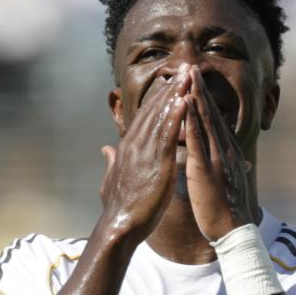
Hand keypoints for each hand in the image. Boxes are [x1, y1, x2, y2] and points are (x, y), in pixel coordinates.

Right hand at [99, 64, 190, 243]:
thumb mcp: (112, 179)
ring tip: (189, 75)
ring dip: (177, 94)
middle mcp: (136, 145)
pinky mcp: (157, 162)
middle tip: (186, 68)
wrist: (120, 226)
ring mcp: (146, 152)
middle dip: (171, 88)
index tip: (171, 82)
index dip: (159, 98)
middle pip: (154, 109)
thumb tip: (106, 149)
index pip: (145, 117)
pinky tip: (186, 100)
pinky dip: (177, 116)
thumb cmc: (120, 207)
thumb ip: (111, 162)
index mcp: (128, 148)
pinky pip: (169, 134)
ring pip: (162, 116)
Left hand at [183, 65, 253, 241]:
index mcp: (226, 154)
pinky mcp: (206, 167)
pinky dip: (190, 119)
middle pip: (211, 114)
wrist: (234, 231)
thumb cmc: (229, 212)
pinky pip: (197, 138)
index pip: (215, 122)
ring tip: (187, 76)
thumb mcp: (230, 184)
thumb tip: (237, 164)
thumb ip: (230, 169)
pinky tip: (183, 105)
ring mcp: (216, 157)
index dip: (205, 101)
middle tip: (191, 68)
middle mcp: (224, 150)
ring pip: (205, 120)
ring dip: (196, 96)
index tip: (197, 84)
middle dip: (200, 90)